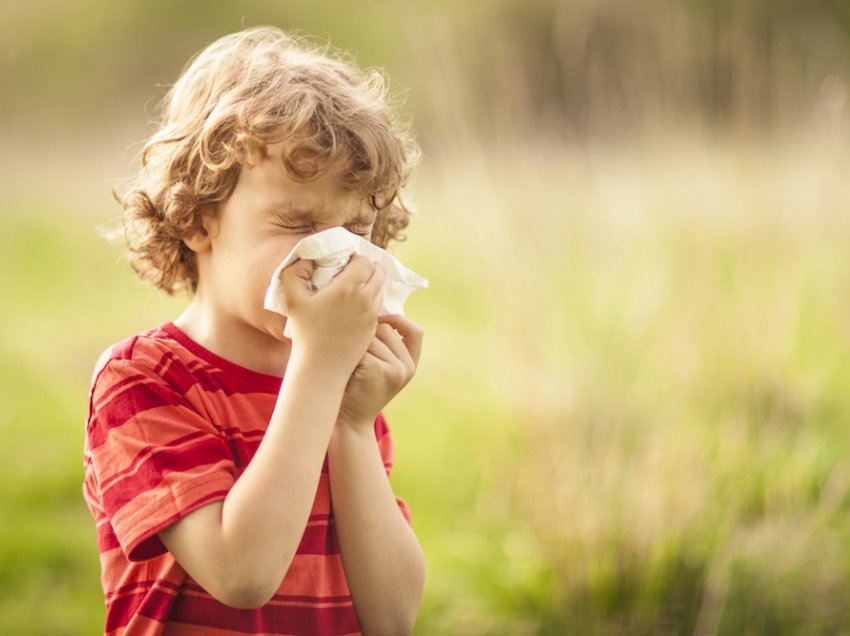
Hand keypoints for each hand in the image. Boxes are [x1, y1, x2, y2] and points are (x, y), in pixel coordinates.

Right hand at [280, 256, 386, 373]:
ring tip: (352, 287)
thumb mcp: (292, 299)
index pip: (365, 261)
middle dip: (368, 268)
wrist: (321, 367)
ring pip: (381, 288)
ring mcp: (372, 315)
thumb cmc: (305, 332)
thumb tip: (308, 259)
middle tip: (352, 271)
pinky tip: (354, 305)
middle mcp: (366, 299)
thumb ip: (295, 272)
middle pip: (379, 272)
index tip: (342, 263)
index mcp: (349, 287)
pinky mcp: (373, 328)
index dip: (355, 258)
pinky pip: (378, 306)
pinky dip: (370, 300)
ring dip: (371, 283)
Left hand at [336, 314, 423, 429]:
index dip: (398, 320)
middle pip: (385, 328)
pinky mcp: (378, 369)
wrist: (349, 421)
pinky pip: (360, 346)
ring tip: (348, 365)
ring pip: (370, 335)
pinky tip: (344, 369)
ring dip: (354, 345)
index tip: (380, 319)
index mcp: (410, 364)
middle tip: (352, 356)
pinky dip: (348, 353)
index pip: (415, 332)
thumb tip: (372, 307)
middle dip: (365, 334)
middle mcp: (407, 367)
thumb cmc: (356, 389)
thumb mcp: (379, 367)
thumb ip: (384, 345)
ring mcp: (395, 369)